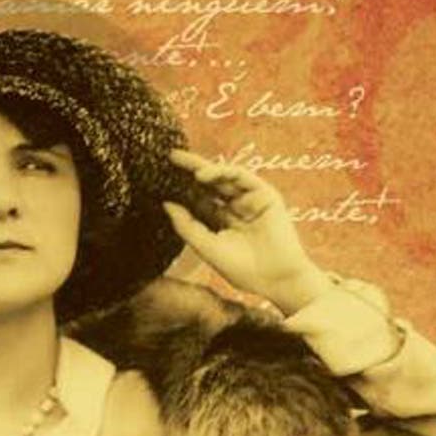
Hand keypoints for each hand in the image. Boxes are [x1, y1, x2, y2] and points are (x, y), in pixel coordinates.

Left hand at [163, 150, 333, 314]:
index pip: (199, 198)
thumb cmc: (241, 268)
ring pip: (225, 177)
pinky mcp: (266, 196)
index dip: (182, 187)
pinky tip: (203, 175)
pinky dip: (223, 172)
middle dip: (192, 168)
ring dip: (205, 168)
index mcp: (221, 220)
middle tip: (171, 155)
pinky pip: (243, 177)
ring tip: (184, 165)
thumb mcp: (205, 245)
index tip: (161, 177)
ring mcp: (251, 200)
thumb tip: (166, 204)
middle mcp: (236, 207)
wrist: (274, 280)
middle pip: (210, 183)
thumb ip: (186, 225)